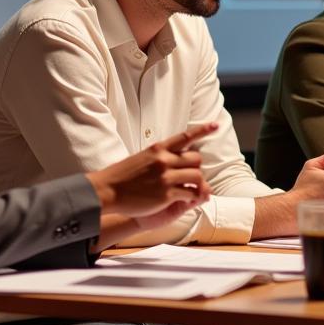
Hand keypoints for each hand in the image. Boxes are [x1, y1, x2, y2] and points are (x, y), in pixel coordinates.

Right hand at [86, 123, 215, 217]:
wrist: (107, 190)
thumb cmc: (122, 176)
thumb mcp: (141, 157)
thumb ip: (159, 156)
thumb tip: (171, 155)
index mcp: (158, 148)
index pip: (185, 136)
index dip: (203, 130)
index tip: (216, 125)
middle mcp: (164, 160)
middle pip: (196, 159)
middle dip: (197, 167)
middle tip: (190, 176)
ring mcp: (165, 177)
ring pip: (197, 176)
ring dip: (197, 184)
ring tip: (191, 190)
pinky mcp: (166, 194)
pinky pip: (190, 193)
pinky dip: (192, 197)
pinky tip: (186, 199)